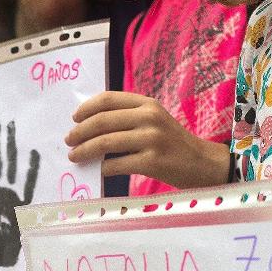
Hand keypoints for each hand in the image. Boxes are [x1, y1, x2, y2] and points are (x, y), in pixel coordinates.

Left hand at [65, 92, 228, 188]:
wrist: (202, 163)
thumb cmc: (173, 143)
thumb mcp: (154, 120)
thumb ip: (128, 118)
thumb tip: (90, 126)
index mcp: (146, 104)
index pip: (108, 100)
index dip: (86, 109)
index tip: (74, 119)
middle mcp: (149, 118)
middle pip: (102, 121)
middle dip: (79, 132)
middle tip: (69, 140)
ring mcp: (151, 139)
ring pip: (105, 143)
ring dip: (84, 151)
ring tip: (74, 156)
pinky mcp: (152, 162)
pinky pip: (116, 164)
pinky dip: (102, 168)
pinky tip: (97, 171)